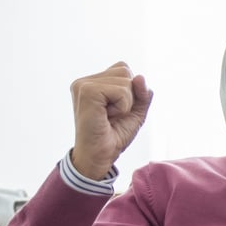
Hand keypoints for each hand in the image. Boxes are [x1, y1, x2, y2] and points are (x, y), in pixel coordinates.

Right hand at [69, 61, 153, 179]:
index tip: (116, 110)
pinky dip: (123, 107)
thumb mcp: (135, 111)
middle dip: (129, 96)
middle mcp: (84, 81)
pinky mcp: (87, 92)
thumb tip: (140, 77)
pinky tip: (108, 117)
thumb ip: (142, 93)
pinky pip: (122, 91)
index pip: (123, 68)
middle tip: (112, 115)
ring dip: (126, 103)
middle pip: (125, 71)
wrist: (100, 156)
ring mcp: (83, 85)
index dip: (130, 90)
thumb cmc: (114, 135)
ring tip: (109, 116)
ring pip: (126, 80)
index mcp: (92, 82)